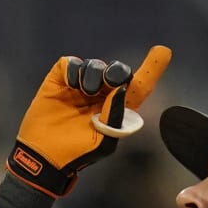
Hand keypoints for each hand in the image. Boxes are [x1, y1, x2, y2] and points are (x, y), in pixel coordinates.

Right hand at [6, 45, 171, 196]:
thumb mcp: (104, 141)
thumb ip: (115, 116)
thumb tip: (121, 89)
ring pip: (95, 65)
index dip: (151, 69)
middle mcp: (101, 94)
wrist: (45, 156)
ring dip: (94, 75)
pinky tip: (70, 86)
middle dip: (117, 71)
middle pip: (118, 70)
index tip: (163, 52)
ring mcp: (79, 85)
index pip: (138, 86)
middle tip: (110, 83)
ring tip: (84, 93)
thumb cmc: (77, 153)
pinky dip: (74, 70)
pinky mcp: (59, 80)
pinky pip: (71, 63)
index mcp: (116, 108)